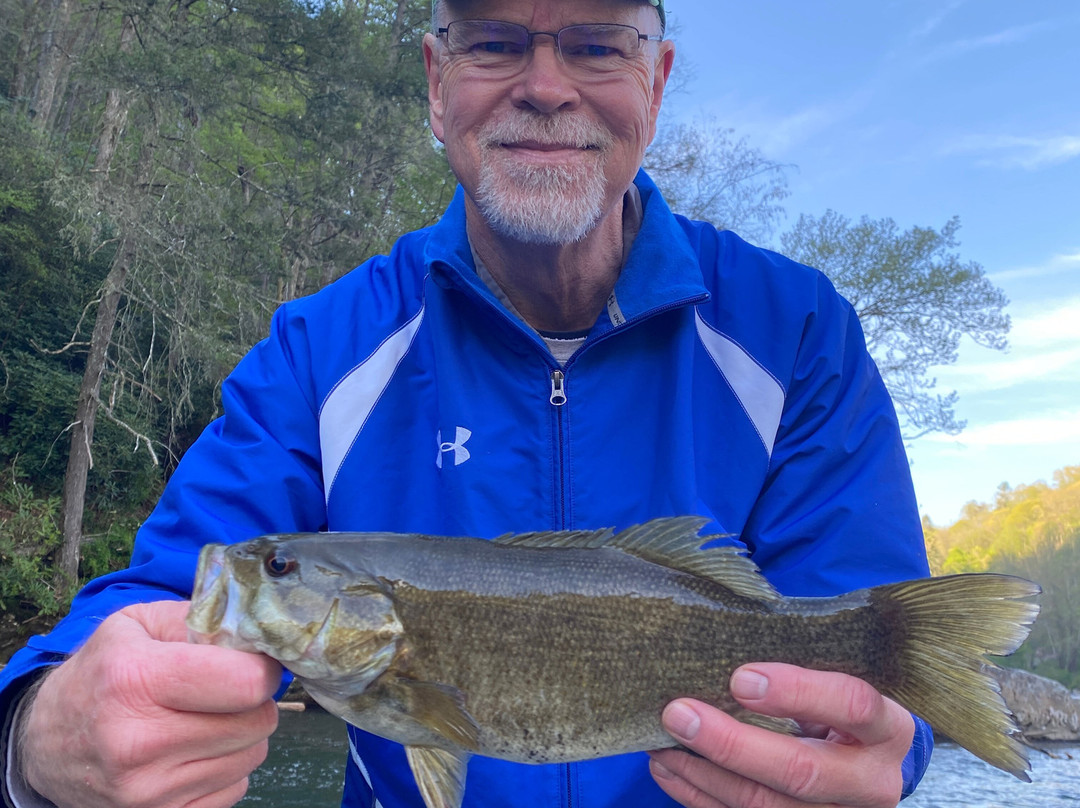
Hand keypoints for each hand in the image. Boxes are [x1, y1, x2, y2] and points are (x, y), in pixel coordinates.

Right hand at [19, 600, 281, 807]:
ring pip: (252, 756)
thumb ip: (201, 619)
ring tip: (203, 720)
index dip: (262, 669)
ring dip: (241, 735)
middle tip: (227, 691)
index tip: (253, 663)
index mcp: (135, 680)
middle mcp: (139, 742)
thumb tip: (258, 635)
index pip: (246, 683)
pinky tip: (192, 752)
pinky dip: (225, 768)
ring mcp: (147, 791)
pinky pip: (235, 789)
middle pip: (258, 722)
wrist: (46, 743)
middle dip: (254, 701)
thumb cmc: (103, 673)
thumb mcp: (138, 625)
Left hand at [649, 663, 914, 807]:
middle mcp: (872, 783)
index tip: (740, 677)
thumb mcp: (842, 685)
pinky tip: (671, 773)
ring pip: (768, 806)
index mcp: (888, 731)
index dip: (797, 691)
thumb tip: (725, 653)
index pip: (852, 705)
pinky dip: (702, 799)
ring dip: (705, 776)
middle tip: (679, 714)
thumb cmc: (846, 715)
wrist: (878, 770)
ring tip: (662, 747)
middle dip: (732, 744)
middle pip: (801, 771)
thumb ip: (802, 673)